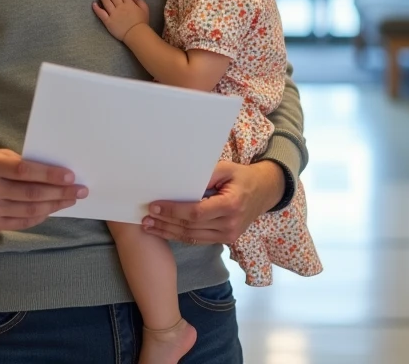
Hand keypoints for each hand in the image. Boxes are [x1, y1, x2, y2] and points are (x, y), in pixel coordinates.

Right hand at [0, 149, 87, 231]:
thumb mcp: (0, 155)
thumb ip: (24, 164)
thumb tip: (58, 174)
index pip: (25, 171)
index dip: (50, 174)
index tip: (71, 176)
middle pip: (31, 194)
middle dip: (60, 192)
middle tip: (80, 190)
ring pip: (29, 210)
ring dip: (54, 205)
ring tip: (70, 199)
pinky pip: (22, 222)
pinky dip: (40, 216)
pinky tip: (52, 209)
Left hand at [92, 0, 149, 41]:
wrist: (137, 34)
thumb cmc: (141, 21)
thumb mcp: (143, 7)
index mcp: (129, 3)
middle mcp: (120, 7)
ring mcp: (113, 14)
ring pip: (106, 2)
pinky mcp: (108, 22)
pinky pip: (101, 13)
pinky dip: (96, 8)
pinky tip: (94, 4)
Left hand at [142, 160, 283, 245]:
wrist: (264, 192)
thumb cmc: (242, 177)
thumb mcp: (226, 168)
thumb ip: (206, 175)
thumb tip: (180, 181)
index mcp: (231, 205)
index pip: (196, 212)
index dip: (173, 211)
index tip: (154, 206)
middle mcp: (230, 224)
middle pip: (191, 227)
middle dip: (165, 223)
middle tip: (145, 219)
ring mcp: (228, 235)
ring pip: (192, 237)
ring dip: (168, 232)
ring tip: (149, 227)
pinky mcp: (225, 240)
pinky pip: (198, 240)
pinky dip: (180, 236)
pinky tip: (165, 231)